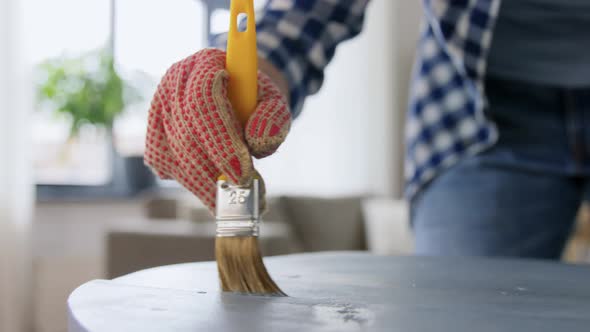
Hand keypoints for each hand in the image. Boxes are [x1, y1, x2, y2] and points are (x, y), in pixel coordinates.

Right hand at [144, 49, 290, 211]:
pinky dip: (191, 183)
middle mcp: (175, 83)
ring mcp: (160, 109)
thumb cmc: (257, 98)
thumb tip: (257, 141)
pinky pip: (166, 165)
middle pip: (185, 131)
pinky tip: (215, 191)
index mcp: (205, 63)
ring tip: (233, 198)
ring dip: (203, 181)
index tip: (243, 172)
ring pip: (173, 152)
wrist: (239, 94)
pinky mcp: (155, 135)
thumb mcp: (275, 101)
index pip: (203, 100)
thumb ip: (274, 117)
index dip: (221, 140)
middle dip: (214, 167)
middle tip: (242, 190)